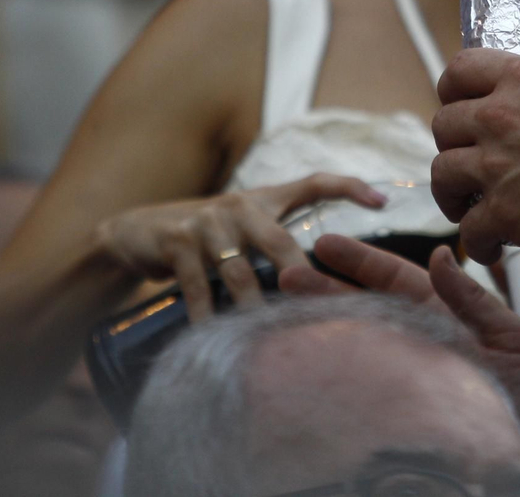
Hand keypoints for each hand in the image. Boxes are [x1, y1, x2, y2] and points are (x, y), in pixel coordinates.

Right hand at [94, 175, 384, 321]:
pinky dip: (207, 313)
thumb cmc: (205, 236)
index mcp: (264, 199)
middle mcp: (240, 205)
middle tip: (318, 306)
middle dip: (300, 274)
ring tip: (267, 334)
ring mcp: (208, 222)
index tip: (382, 201)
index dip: (349, 187)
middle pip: (280, 240)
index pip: (314, 183)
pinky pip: (197, 284)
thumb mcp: (244, 227)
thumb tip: (323, 284)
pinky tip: (214, 336)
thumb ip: (278, 242)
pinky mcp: (177, 241)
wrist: (137, 232)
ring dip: (253, 306)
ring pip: (240, 270)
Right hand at [281, 236, 519, 449]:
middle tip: (286, 273)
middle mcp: (422, 336)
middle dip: (327, 289)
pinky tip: (310, 359)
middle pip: (367, 305)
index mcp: (447, 314)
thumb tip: (441, 254)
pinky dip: (338, 368)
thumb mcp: (514, 337)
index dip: (362, 261)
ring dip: (325, 322)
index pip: (398, 279)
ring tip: (286, 306)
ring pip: (361, 337)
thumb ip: (474, 301)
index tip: (324, 243)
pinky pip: (367, 380)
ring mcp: (411, 367)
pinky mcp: (406, 399)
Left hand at [431, 49, 519, 263]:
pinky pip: (467, 229)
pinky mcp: (504, 213)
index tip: (457, 109)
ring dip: (454, 194)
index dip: (451, 92)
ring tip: (469, 207)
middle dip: (454, 147)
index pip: (458, 71)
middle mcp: (501, 116)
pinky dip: (478, 242)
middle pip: (443, 125)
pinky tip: (493, 245)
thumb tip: (517, 107)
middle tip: (471, 165)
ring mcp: (497, 165)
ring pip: (442, 175)